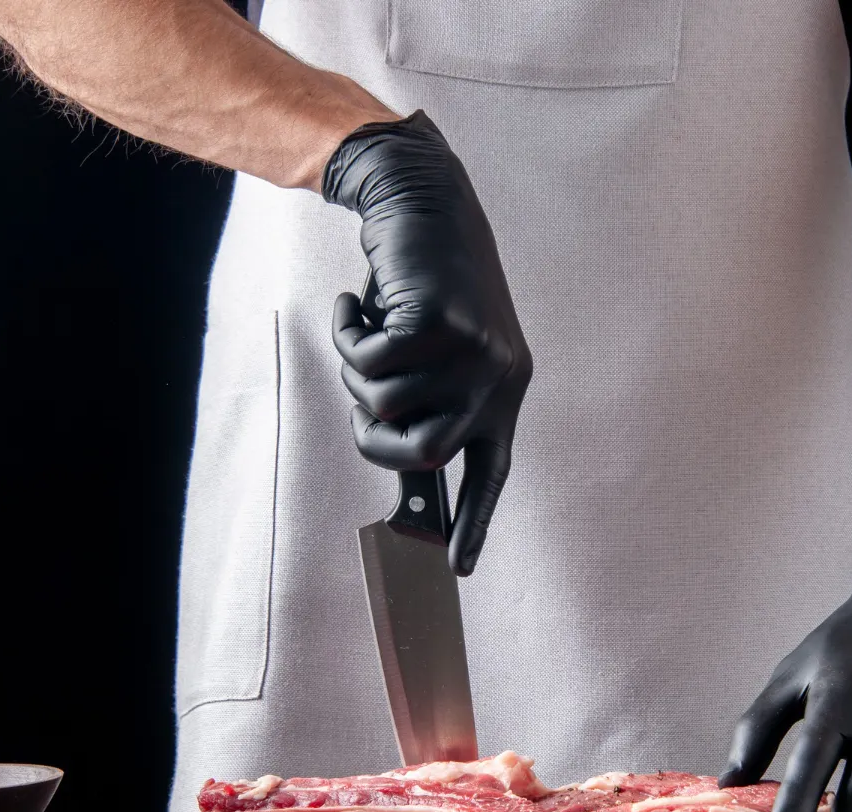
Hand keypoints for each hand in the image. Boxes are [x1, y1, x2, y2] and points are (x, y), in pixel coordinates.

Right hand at [324, 111, 531, 575]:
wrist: (426, 204)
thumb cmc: (421, 286)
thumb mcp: (437, 351)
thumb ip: (429, 400)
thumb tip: (404, 461)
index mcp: (504, 391)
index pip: (492, 472)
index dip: (474, 521)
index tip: (458, 567)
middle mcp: (497, 378)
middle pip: (424, 454)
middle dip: (374, 439)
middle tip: (359, 404)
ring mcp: (472, 351)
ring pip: (384, 403)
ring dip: (355, 369)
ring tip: (367, 329)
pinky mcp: (440, 321)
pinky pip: (369, 361)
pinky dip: (347, 332)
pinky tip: (358, 301)